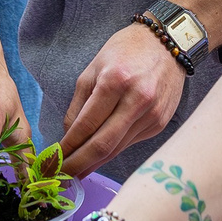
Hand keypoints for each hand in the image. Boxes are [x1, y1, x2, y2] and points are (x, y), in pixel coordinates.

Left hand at [59, 22, 189, 178]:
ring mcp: (152, 114)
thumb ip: (79, 105)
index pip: (86, 125)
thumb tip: (68, 137)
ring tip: (76, 172)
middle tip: (61, 176)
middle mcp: (136, 100)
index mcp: (115, 81)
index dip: (67, 147)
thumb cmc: (125, 51)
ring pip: (117, 149)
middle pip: (103, 145)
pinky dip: (113, 151)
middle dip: (79, 165)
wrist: (168, 43)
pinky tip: (99, 157)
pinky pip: (131, 142)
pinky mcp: (160, 123)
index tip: (53, 160)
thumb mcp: (93, 68)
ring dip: (94, 164)